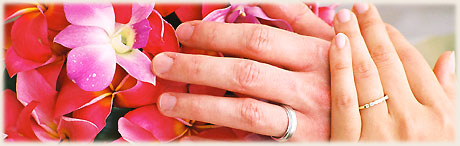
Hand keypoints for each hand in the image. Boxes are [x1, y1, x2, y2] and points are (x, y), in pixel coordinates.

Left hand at [151, 3, 333, 140]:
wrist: (376, 118)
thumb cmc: (344, 74)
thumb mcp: (330, 40)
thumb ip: (297, 17)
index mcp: (316, 53)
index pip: (258, 39)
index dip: (217, 35)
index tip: (186, 33)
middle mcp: (310, 85)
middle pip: (245, 73)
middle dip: (198, 67)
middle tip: (163, 64)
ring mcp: (305, 118)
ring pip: (245, 110)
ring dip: (202, 104)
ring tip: (168, 100)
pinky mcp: (298, 143)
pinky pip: (253, 141)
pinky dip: (220, 137)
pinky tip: (194, 135)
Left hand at [329, 4, 455, 140]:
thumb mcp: (446, 131)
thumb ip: (446, 94)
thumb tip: (447, 57)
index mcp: (438, 113)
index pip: (412, 62)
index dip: (393, 37)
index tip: (379, 22)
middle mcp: (411, 119)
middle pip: (386, 61)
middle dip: (370, 29)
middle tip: (357, 9)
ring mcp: (381, 132)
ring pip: (365, 73)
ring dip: (353, 40)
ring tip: (343, 19)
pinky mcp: (352, 142)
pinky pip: (345, 98)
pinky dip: (340, 67)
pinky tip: (336, 44)